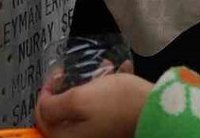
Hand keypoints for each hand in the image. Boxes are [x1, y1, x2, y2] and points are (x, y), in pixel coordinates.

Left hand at [35, 73, 151, 137]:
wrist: (157, 112)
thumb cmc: (116, 104)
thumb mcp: (79, 100)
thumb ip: (53, 106)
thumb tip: (43, 105)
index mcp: (67, 137)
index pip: (42, 116)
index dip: (46, 92)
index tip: (58, 75)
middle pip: (63, 111)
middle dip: (70, 86)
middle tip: (78, 71)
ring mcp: (99, 133)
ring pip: (85, 106)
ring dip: (91, 84)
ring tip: (103, 68)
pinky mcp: (115, 125)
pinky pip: (104, 106)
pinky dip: (108, 88)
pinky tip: (118, 72)